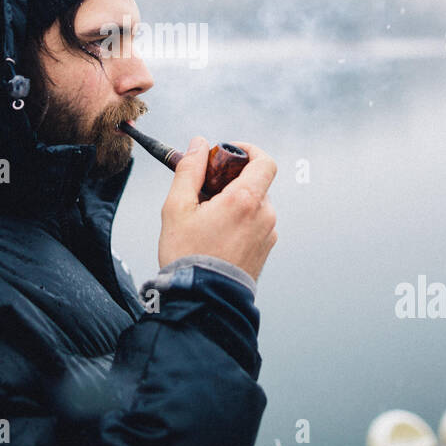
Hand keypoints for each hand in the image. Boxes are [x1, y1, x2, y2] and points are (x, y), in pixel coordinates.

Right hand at [157, 137, 278, 281]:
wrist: (203, 301)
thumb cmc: (188, 256)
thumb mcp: (177, 207)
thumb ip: (189, 170)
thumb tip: (198, 143)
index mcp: (245, 200)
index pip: (264, 161)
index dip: (248, 151)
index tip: (228, 154)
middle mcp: (264, 215)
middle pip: (256, 183)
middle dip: (232, 181)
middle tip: (205, 192)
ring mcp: (268, 235)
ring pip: (254, 204)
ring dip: (235, 203)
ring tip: (207, 221)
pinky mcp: (265, 250)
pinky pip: (256, 224)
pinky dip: (240, 221)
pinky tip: (217, 237)